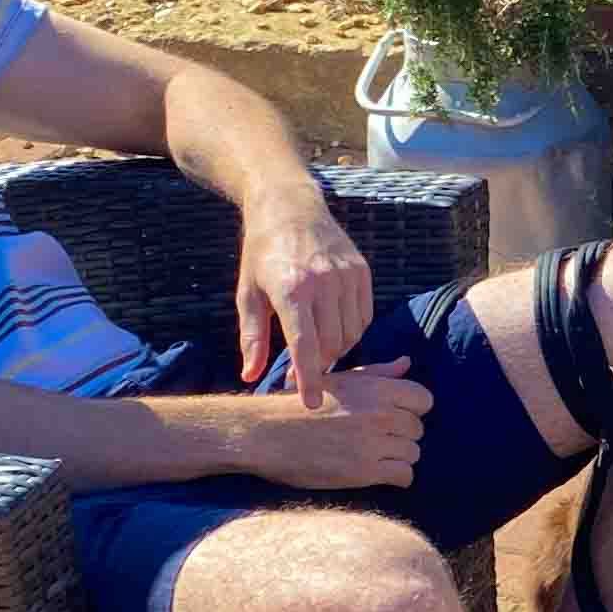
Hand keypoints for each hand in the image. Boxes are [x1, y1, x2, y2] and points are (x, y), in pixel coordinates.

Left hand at [237, 198, 371, 406]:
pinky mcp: (362, 271)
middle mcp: (323, 281)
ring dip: (336, 349)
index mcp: (291, 288)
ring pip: (351, 333)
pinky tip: (334, 328)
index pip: (304, 345)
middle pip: (331, 344)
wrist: (289, 207)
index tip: (311, 404)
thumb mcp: (248, 293)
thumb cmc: (263, 253)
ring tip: (318, 347)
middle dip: (319, 364)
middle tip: (305, 370)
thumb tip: (251, 376)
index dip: (308, 378)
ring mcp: (346, 275)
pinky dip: (352, 331)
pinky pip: (364, 317)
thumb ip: (252, 337)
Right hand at [243, 357, 428, 488]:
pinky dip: (396, 477)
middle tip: (376, 439)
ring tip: (373, 455)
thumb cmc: (299, 404)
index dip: (412, 409)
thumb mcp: (338, 379)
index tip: (393, 416)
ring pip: (413, 453)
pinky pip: (404, 476)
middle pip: (418, 428)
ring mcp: (373, 443)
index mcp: (375, 388)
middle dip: (401, 435)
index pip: (424, 399)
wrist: (264, 433)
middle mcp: (379, 413)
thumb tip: (407, 362)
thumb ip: (377, 373)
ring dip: (398, 457)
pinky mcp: (364, 471)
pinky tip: (377, 473)